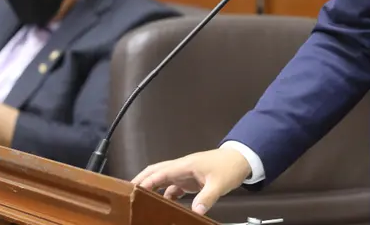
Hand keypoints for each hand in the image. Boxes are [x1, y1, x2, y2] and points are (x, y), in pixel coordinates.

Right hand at [132, 148, 251, 214]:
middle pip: (155, 172)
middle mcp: (181, 167)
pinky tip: (164, 205)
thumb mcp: (219, 184)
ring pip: (162, 179)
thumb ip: (206, 198)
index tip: (132, 191)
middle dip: (141, 181)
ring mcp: (185, 173)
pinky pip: (173, 187)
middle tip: (128, 194)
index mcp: (184, 165)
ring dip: (152, 188)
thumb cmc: (229, 167)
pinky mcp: (190, 179)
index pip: (159, 173)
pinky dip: (166, 195)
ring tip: (141, 201)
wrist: (241, 159)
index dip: (145, 181)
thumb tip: (196, 211)